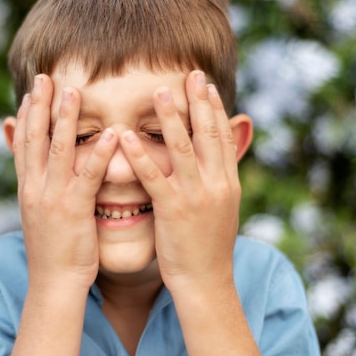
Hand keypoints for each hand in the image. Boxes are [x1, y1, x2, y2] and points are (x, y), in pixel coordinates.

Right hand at [11, 75, 118, 290]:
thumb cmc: (52, 249)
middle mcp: (35, 188)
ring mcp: (52, 198)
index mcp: (27, 188)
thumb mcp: (37, 213)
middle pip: (35, 139)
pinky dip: (97, 154)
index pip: (24, 144)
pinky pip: (88, 177)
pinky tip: (110, 135)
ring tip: (73, 92)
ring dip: (65, 119)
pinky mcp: (74, 210)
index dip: (26, 115)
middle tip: (44, 77)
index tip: (31, 90)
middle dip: (40, 106)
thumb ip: (38, 186)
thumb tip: (36, 172)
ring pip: (58, 151)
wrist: (53, 283)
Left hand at [119, 70, 240, 290]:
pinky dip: (141, 155)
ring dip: (170, 118)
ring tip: (158, 91)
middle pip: (207, 134)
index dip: (214, 108)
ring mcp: (197, 196)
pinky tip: (127, 136)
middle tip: (190, 73)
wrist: (206, 282)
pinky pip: (155, 177)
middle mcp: (217, 183)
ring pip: (183, 148)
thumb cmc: (209, 247)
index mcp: (228, 182)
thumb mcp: (222, 209)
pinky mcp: (174, 210)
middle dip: (198, 101)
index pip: (222, 137)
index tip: (206, 84)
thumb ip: (218, 180)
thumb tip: (218, 159)